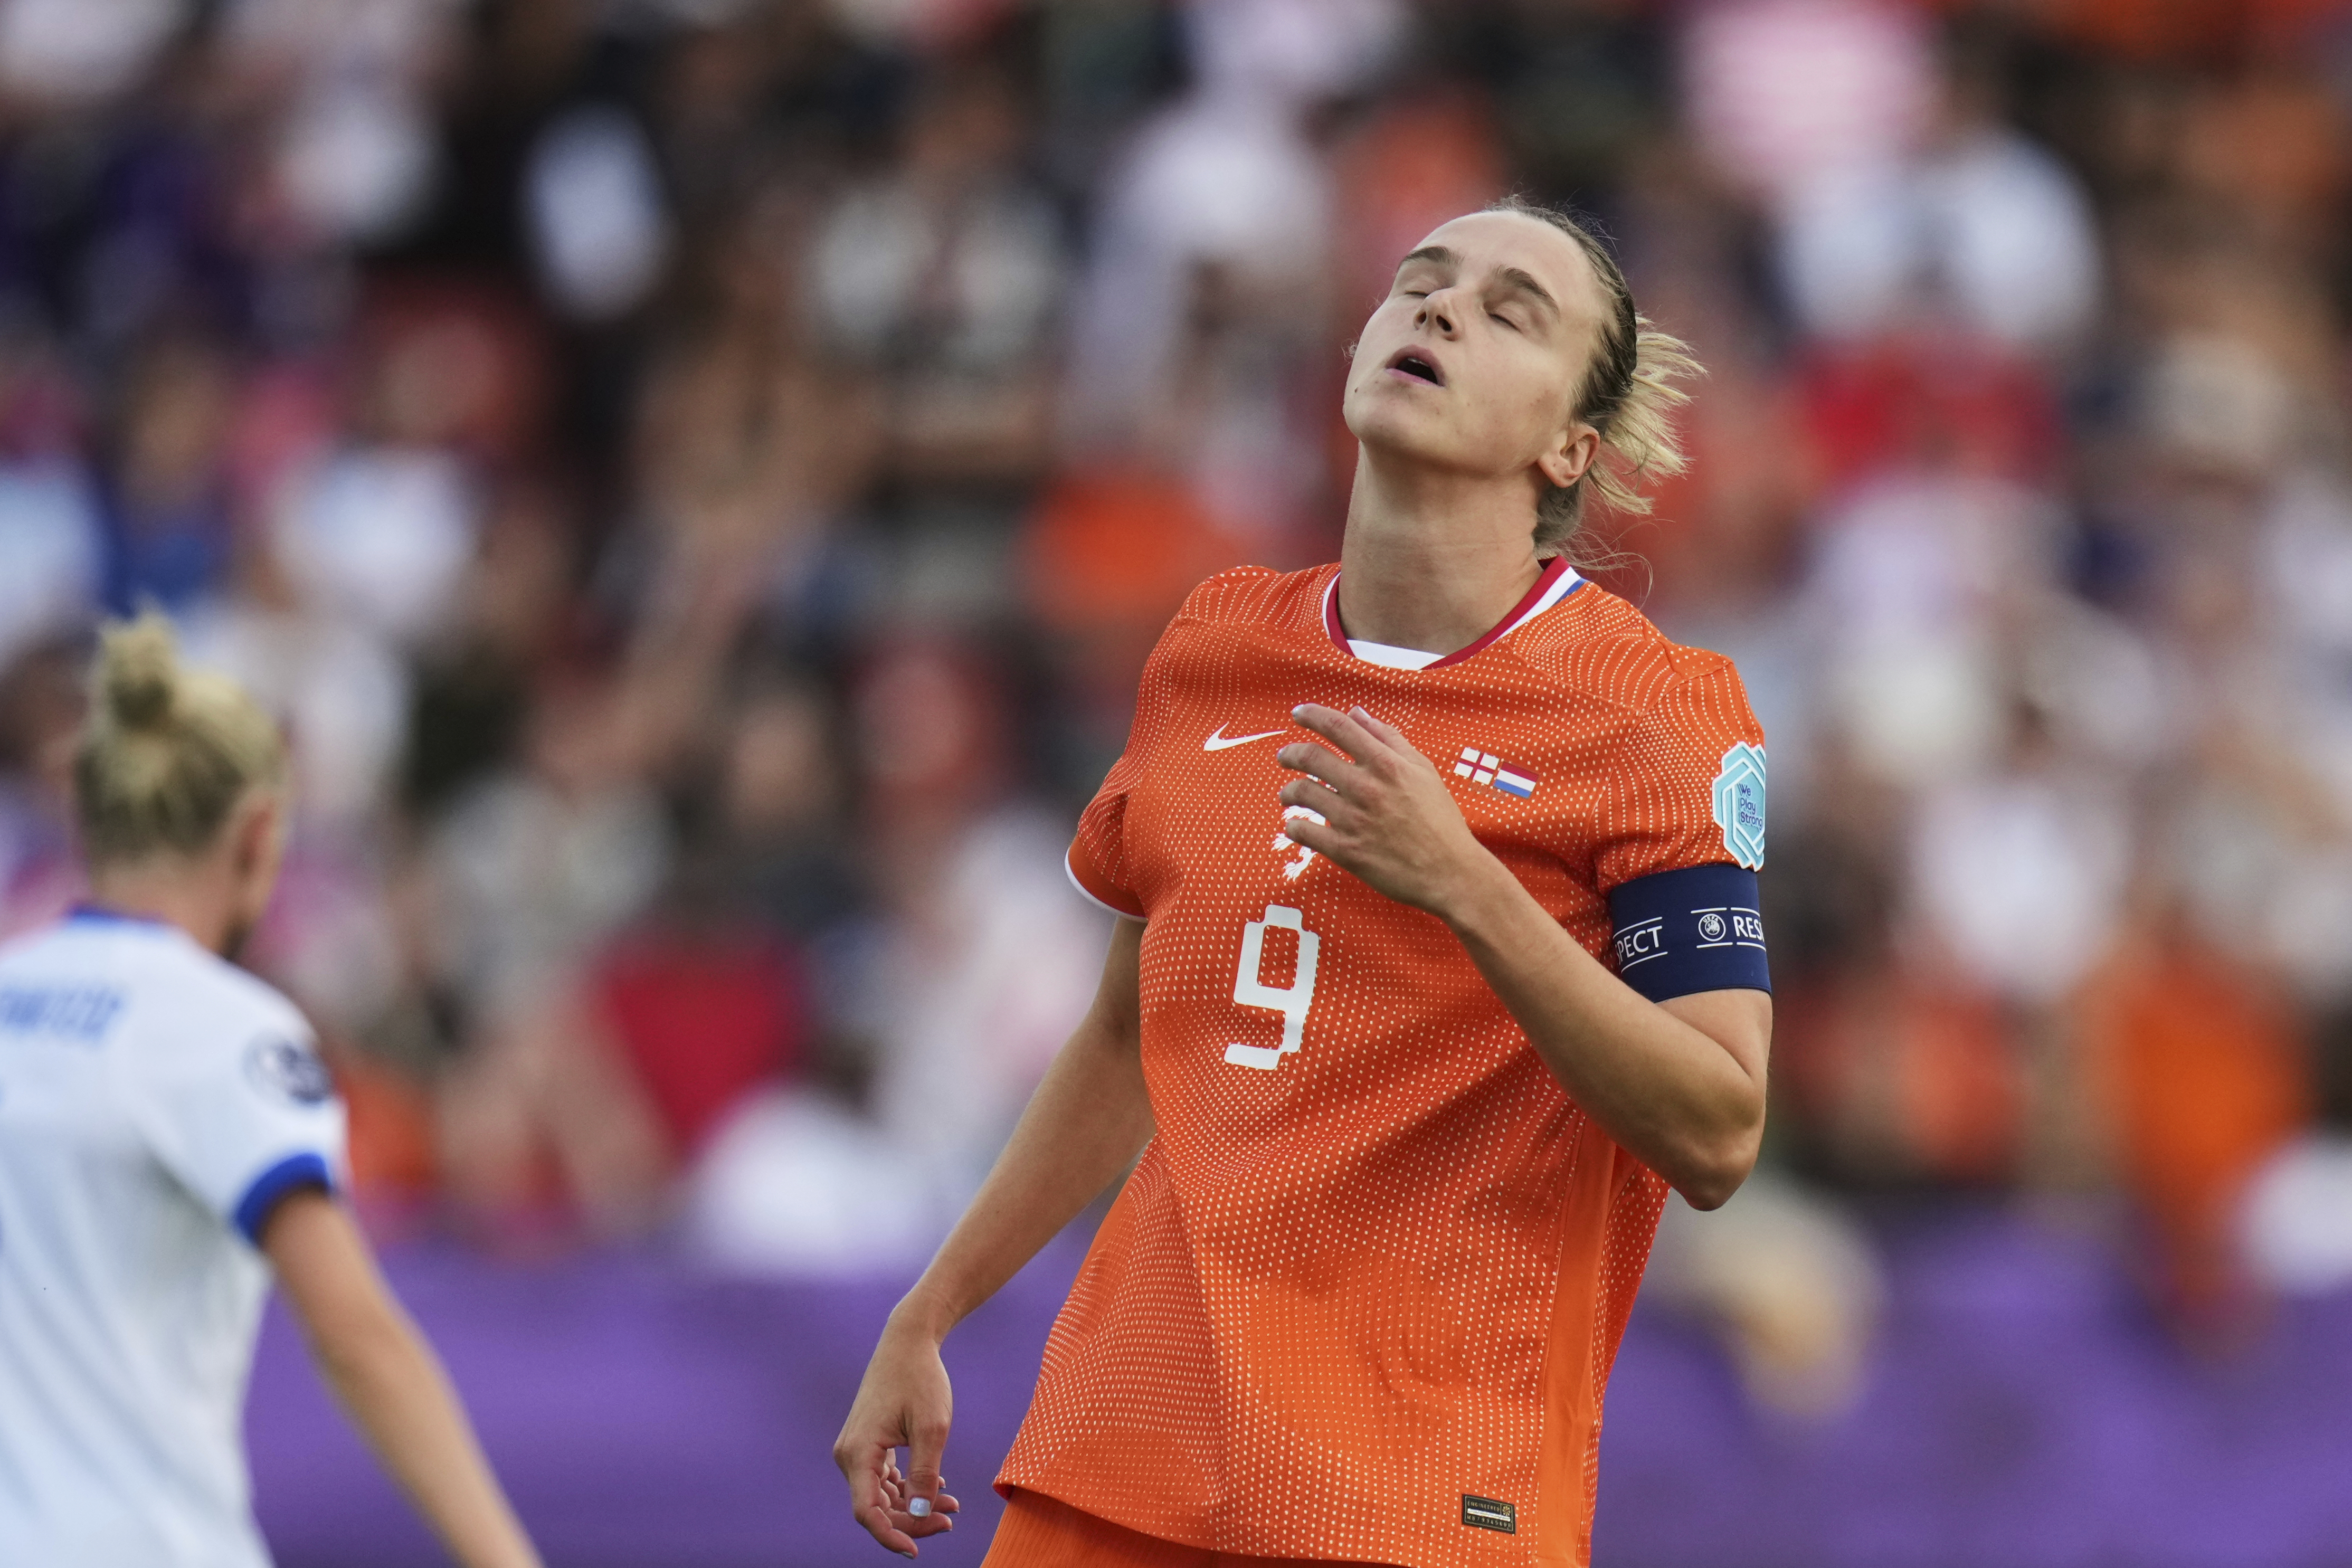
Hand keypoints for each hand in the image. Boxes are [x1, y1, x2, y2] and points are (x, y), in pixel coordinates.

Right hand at [833, 1312, 961, 1557]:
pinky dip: (908, 1487)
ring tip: (952, 1504)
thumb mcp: (933, 1428)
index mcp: (858, 1453)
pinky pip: (884, 1478)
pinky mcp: (868, 1443)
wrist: (908, 1341)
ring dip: (913, 1504)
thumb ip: (925, 1474)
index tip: (916, 1551)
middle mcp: (849, 1455)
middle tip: (951, 1518)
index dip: (891, 1536)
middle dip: (912, 1519)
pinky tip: (938, 1485)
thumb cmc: (921, 1379)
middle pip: (876, 1507)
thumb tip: (917, 1513)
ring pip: (882, 1495)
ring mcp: (857, 1449)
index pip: (867, 1513)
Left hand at [1277, 704, 1499, 918]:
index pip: (1338, 726)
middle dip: (1290, 754)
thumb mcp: (1423, 770)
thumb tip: (1357, 714)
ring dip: (1288, 791)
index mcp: (1386, 763)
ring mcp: (1354, 819)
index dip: (1312, 715)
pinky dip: (1293, 827)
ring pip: (1302, 793)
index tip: (1299, 714)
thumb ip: (1389, 738)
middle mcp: (1366, 787)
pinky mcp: (1346, 851)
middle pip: (1310, 757)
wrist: (1450, 872)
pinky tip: (1295, 826)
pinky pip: (1304, 832)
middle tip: (1284, 757)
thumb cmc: (1440, 820)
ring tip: (1288, 795)